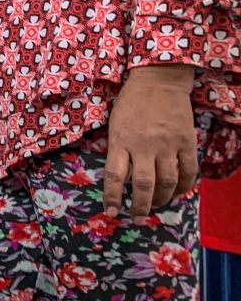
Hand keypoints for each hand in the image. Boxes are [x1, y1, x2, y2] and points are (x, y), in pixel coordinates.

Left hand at [104, 65, 196, 218]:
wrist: (159, 80)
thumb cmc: (130, 103)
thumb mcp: (114, 125)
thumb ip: (117, 151)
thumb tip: (120, 179)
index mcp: (121, 141)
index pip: (114, 175)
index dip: (112, 196)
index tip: (111, 211)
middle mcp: (144, 145)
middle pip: (143, 184)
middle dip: (140, 206)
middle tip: (137, 219)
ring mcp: (168, 144)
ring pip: (167, 182)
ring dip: (161, 199)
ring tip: (155, 206)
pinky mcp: (186, 141)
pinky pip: (188, 171)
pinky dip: (184, 186)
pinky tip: (177, 193)